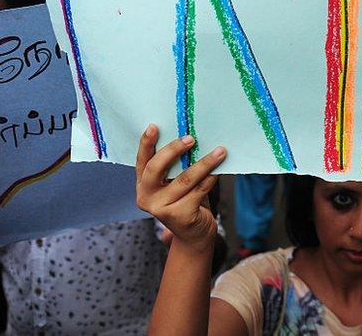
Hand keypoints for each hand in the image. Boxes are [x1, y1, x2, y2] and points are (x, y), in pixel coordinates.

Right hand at [135, 124, 226, 251]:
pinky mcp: (180, 216)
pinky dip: (210, 179)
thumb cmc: (186, 201)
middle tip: (191, 138)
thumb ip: (176, 166)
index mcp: (142, 185)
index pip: (141, 161)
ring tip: (220, 151)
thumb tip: (192, 139)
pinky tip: (218, 171)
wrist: (194, 234)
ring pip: (184, 178)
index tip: (154, 126)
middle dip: (173, 150)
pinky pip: (198, 191)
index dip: (146, 143)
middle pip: (156, 168)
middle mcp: (147, 197)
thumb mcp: (175, 183)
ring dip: (204, 163)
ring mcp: (161, 208)